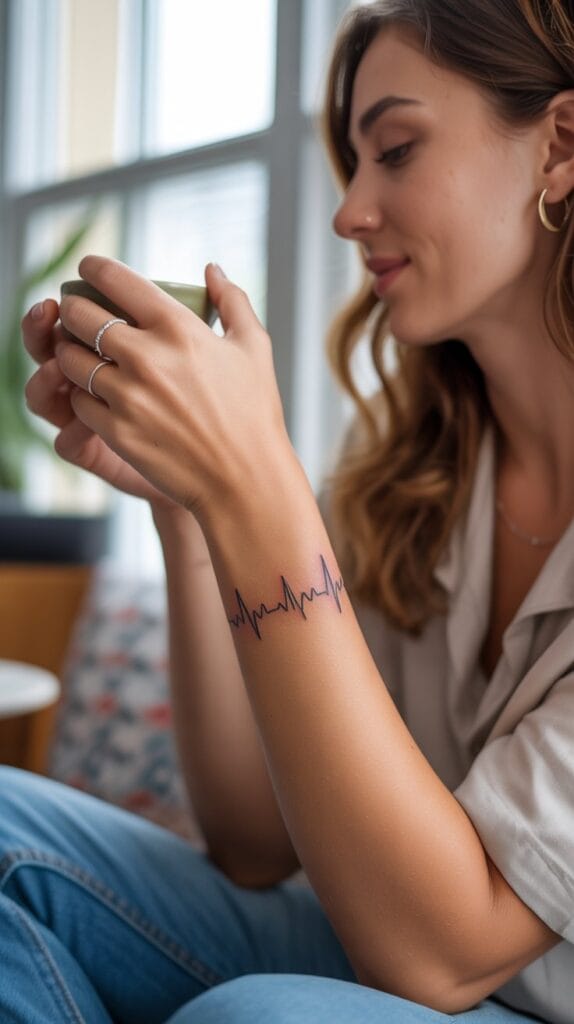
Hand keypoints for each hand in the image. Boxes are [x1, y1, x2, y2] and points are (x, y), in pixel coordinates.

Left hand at [54, 257, 292, 525]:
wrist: (245, 480)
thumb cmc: (254, 413)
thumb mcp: (254, 348)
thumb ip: (232, 300)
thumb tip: (211, 269)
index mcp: (178, 328)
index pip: (116, 281)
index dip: (93, 269)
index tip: (87, 270)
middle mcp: (147, 357)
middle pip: (79, 316)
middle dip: (73, 310)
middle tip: (77, 314)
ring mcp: (128, 396)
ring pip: (71, 360)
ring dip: (70, 353)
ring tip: (82, 355)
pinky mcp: (116, 432)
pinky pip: (78, 402)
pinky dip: (82, 396)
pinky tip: (97, 395)